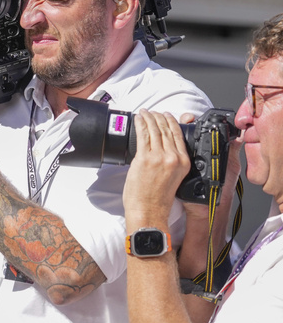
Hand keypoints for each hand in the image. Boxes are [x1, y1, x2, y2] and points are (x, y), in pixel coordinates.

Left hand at [124, 110, 191, 224]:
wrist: (149, 210)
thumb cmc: (158, 199)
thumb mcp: (174, 177)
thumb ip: (171, 162)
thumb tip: (161, 149)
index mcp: (184, 162)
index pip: (179, 135)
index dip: (172, 122)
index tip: (166, 115)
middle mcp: (174, 157)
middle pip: (166, 130)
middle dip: (159, 117)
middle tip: (152, 112)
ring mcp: (159, 157)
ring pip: (155, 130)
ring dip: (149, 118)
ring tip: (144, 112)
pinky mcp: (144, 158)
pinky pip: (143, 136)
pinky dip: (140, 124)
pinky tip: (138, 119)